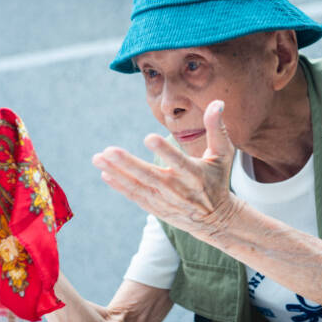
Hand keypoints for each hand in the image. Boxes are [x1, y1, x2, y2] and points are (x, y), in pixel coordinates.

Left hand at [92, 100, 241, 239]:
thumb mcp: (223, 154)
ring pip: (138, 186)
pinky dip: (119, 186)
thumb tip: (216, 102)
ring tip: (98, 157)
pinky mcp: (156, 208)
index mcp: (196, 175)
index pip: (179, 162)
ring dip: (117, 172)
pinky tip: (104, 173)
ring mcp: (165, 201)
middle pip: (151, 176)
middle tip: (109, 150)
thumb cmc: (218, 179)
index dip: (165, 151)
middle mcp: (178, 190)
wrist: (215, 219)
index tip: (149, 137)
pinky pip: (134, 196)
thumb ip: (217, 128)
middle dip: (129, 164)